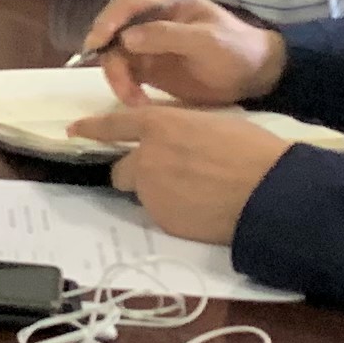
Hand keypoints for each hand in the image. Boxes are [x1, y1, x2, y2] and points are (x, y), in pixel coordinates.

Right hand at [82, 0, 287, 107]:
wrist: (255, 74)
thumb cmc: (236, 49)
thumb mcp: (207, 41)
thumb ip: (167, 36)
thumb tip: (126, 39)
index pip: (126, 5)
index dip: (107, 23)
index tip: (96, 45)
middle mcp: (149, 16)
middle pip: (112, 31)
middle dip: (110, 58)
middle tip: (121, 86)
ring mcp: (146, 41)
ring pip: (114, 55)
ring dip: (118, 78)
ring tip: (134, 100)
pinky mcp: (147, 65)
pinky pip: (124, 74)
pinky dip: (125, 89)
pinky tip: (137, 102)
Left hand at [83, 104, 289, 244]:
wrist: (269, 192)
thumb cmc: (250, 149)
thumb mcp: (210, 122)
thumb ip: (178, 129)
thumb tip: (171, 138)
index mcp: (158, 126)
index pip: (113, 126)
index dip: (92, 128)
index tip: (74, 131)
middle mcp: (145, 159)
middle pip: (121, 170)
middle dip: (137, 173)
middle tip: (168, 175)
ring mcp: (151, 192)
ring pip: (143, 194)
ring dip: (159, 193)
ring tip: (196, 193)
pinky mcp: (163, 220)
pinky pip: (162, 214)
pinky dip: (175, 212)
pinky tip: (202, 209)